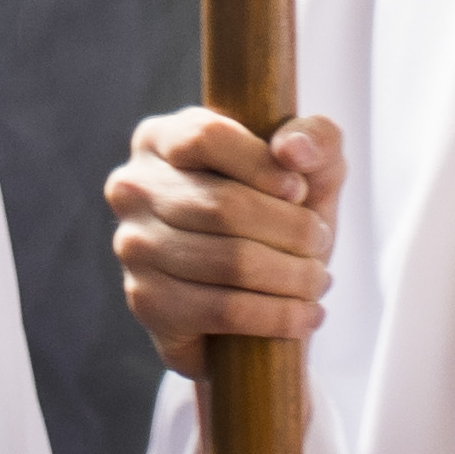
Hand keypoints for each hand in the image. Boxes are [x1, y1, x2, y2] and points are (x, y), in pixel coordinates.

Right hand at [112, 105, 342, 374]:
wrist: (259, 287)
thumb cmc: (281, 212)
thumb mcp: (310, 165)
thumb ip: (316, 138)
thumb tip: (292, 150)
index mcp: (160, 139)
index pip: (205, 137)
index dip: (260, 165)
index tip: (300, 189)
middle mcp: (133, 189)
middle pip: (223, 206)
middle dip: (291, 230)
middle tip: (321, 244)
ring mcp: (134, 247)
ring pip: (229, 262)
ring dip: (293, 276)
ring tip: (318, 280)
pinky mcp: (147, 302)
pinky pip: (224, 310)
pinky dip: (278, 316)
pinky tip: (305, 315)